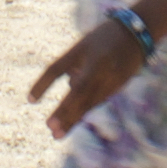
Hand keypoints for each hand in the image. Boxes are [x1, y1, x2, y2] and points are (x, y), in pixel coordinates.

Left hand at [32, 19, 158, 135]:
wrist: (136, 33)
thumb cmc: (104, 38)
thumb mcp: (84, 45)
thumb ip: (75, 65)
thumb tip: (72, 87)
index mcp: (81, 49)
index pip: (57, 68)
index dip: (43, 84)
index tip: (30, 100)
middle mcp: (95, 64)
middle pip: (77, 91)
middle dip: (64, 111)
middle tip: (50, 127)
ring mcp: (109, 76)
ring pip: (88, 101)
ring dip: (72, 119)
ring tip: (57, 134)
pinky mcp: (118, 85)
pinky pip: (97, 101)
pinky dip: (84, 110)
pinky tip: (71, 123)